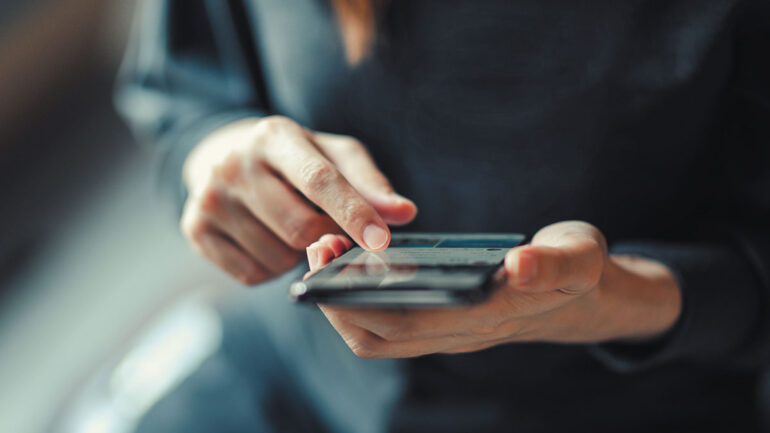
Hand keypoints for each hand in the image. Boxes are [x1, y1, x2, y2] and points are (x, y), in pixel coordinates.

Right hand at [181, 116, 416, 283]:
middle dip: (325, 238)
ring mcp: (209, 198)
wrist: (226, 158)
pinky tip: (266, 239)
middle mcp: (234, 162)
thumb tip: (404, 213)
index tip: (381, 241)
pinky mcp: (195, 229)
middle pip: (301, 229)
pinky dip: (270, 268)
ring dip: (296, 255)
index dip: (354, 213)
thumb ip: (371, 184)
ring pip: (277, 258)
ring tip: (288, 226)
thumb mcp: (335, 156)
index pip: (320, 180)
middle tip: (326, 225)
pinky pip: (252, 275)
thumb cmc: (297, 160)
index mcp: (274, 135)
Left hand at [306, 221, 680, 357]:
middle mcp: (460, 334)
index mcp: (486, 317)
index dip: (358, 297)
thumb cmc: (578, 270)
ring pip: (378, 337)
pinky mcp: (445, 324)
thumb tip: (520, 266)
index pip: (405, 323)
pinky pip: (389, 325)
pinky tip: (355, 263)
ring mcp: (450, 334)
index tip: (330, 255)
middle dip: (335, 297)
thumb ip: (554, 263)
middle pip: (377, 336)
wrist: (585, 298)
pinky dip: (361, 301)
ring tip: (329, 251)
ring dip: (342, 302)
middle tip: (318, 244)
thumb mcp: (579, 256)